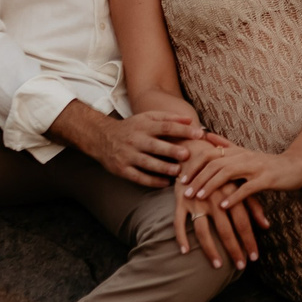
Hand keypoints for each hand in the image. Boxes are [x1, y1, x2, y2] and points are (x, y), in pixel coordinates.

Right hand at [60, 105, 201, 187]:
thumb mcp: (147, 118)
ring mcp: (128, 155)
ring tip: (177, 171)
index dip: (182, 129)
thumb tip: (191, 120)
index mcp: (144, 126)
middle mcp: (135, 140)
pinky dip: (152, 181)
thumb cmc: (132, 127)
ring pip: (147, 163)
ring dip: (163, 168)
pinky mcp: (122, 169)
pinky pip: (138, 177)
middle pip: (155, 145)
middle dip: (171, 150)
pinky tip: (165, 183)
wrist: (102, 137)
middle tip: (187, 154)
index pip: (165, 126)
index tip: (199, 133)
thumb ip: (169, 118)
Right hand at [172, 138, 262, 268]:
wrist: (195, 150)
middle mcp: (214, 199)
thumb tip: (267, 226)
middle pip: (226, 230)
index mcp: (230, 194)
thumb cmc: (222, 171)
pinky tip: (185, 252)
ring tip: (218, 266)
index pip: (243, 223)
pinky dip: (180, 237)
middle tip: (241, 266)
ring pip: (203, 230)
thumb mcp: (239, 184)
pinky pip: (178, 222)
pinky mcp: (180, 201)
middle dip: (235, 249)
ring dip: (210, 250)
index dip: (249, 241)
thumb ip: (253, 205)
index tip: (254, 258)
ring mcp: (196, 201)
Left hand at [180, 145, 301, 212]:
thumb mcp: (244, 153)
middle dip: (198, 178)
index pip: (209, 154)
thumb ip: (224, 145)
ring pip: (227, 173)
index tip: (181, 178)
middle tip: (185, 191)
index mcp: (236, 152)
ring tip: (198, 198)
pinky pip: (247, 188)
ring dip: (211, 186)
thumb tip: (205, 135)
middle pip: (215, 164)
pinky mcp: (266, 178)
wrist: (295, 165)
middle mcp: (243, 156)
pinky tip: (223, 206)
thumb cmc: (267, 163)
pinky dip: (234, 197)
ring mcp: (255, 167)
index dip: (194, 165)